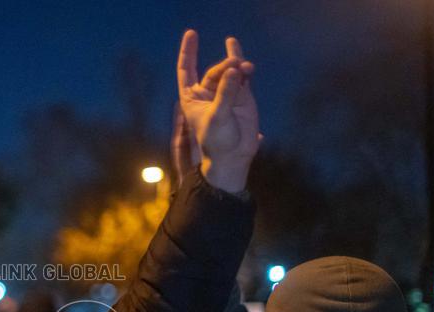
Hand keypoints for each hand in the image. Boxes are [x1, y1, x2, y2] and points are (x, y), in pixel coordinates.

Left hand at [176, 30, 258, 192]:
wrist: (234, 156)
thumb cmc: (217, 141)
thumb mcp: (218, 116)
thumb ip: (226, 92)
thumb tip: (235, 69)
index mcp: (191, 97)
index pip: (186, 70)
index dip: (188, 52)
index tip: (192, 34)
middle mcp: (206, 93)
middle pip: (214, 70)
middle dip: (225, 66)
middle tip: (236, 68)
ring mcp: (224, 92)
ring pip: (229, 71)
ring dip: (237, 66)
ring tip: (246, 68)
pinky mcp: (241, 95)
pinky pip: (242, 75)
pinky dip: (244, 66)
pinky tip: (241, 53)